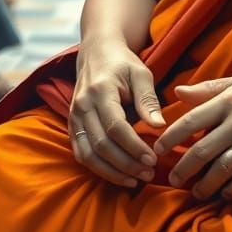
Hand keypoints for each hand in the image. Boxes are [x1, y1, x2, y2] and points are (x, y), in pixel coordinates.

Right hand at [69, 40, 164, 186]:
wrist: (97, 52)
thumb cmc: (123, 62)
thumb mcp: (141, 73)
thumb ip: (148, 99)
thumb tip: (159, 126)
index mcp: (100, 90)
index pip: (115, 127)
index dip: (134, 147)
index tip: (153, 159)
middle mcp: (82, 105)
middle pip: (102, 145)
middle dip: (126, 164)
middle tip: (148, 173)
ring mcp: (73, 117)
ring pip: (88, 155)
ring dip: (112, 172)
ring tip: (136, 180)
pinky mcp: (71, 126)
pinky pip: (82, 154)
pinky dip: (99, 169)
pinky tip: (119, 175)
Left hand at [155, 67, 231, 200]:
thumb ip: (208, 89)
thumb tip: (177, 92)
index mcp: (229, 99)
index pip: (191, 120)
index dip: (170, 137)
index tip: (158, 149)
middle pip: (202, 150)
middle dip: (183, 168)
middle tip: (173, 179)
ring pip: (222, 169)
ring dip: (204, 185)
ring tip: (196, 191)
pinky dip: (231, 189)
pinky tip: (223, 193)